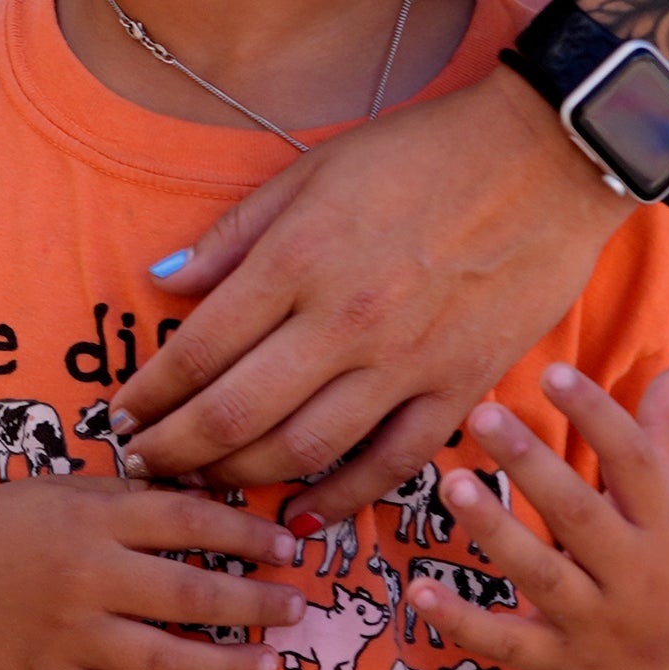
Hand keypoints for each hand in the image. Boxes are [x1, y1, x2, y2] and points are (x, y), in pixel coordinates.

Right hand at [0, 480, 307, 669]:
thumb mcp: (62, 491)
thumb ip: (129, 497)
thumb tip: (208, 498)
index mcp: (94, 517)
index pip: (191, 520)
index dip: (248, 533)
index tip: (288, 546)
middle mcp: (87, 575)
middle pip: (193, 594)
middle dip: (255, 604)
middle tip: (294, 610)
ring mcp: (68, 634)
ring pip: (165, 660)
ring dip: (226, 666)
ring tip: (267, 666)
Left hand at [113, 67, 633, 523]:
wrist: (545, 158)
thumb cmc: (423, 153)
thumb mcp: (313, 171)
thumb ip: (236, 234)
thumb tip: (164, 280)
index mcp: (299, 259)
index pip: (198, 349)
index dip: (150, 393)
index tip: (122, 413)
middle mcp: (344, 321)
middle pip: (235, 415)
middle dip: (174, 449)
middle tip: (141, 463)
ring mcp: (405, 363)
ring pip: (302, 449)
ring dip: (238, 477)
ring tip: (200, 483)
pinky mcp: (460, 388)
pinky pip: (391, 464)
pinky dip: (342, 498)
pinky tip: (302, 516)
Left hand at [416, 367, 668, 669]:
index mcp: (666, 527)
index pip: (632, 462)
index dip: (596, 415)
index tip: (553, 372)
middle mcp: (633, 574)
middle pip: (579, 514)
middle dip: (532, 465)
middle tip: (484, 414)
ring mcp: (596, 623)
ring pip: (540, 576)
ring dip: (495, 531)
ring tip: (452, 486)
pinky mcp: (564, 664)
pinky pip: (508, 644)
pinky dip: (463, 623)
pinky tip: (419, 592)